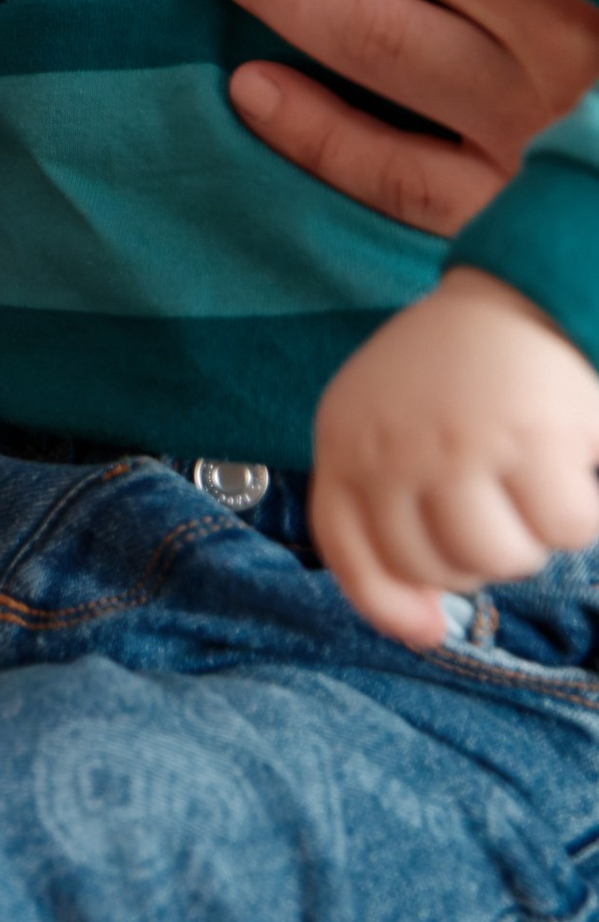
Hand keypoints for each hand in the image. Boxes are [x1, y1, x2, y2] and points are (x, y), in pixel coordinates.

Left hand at [310, 264, 598, 647]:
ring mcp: (456, 444)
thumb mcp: (390, 426)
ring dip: (532, 537)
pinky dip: (583, 510)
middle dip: (479, 555)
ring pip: (500, 560)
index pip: (347, 550)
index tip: (430, 628)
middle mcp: (390, 445)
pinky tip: (574, 466)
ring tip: (533, 482)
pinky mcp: (528, 440)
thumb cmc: (457, 374)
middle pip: (435, 568)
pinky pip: (565, 529)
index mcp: (345, 439)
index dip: (387, 605)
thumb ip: (389, 510)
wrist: (521, 293)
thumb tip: (423, 628)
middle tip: (501, 500)